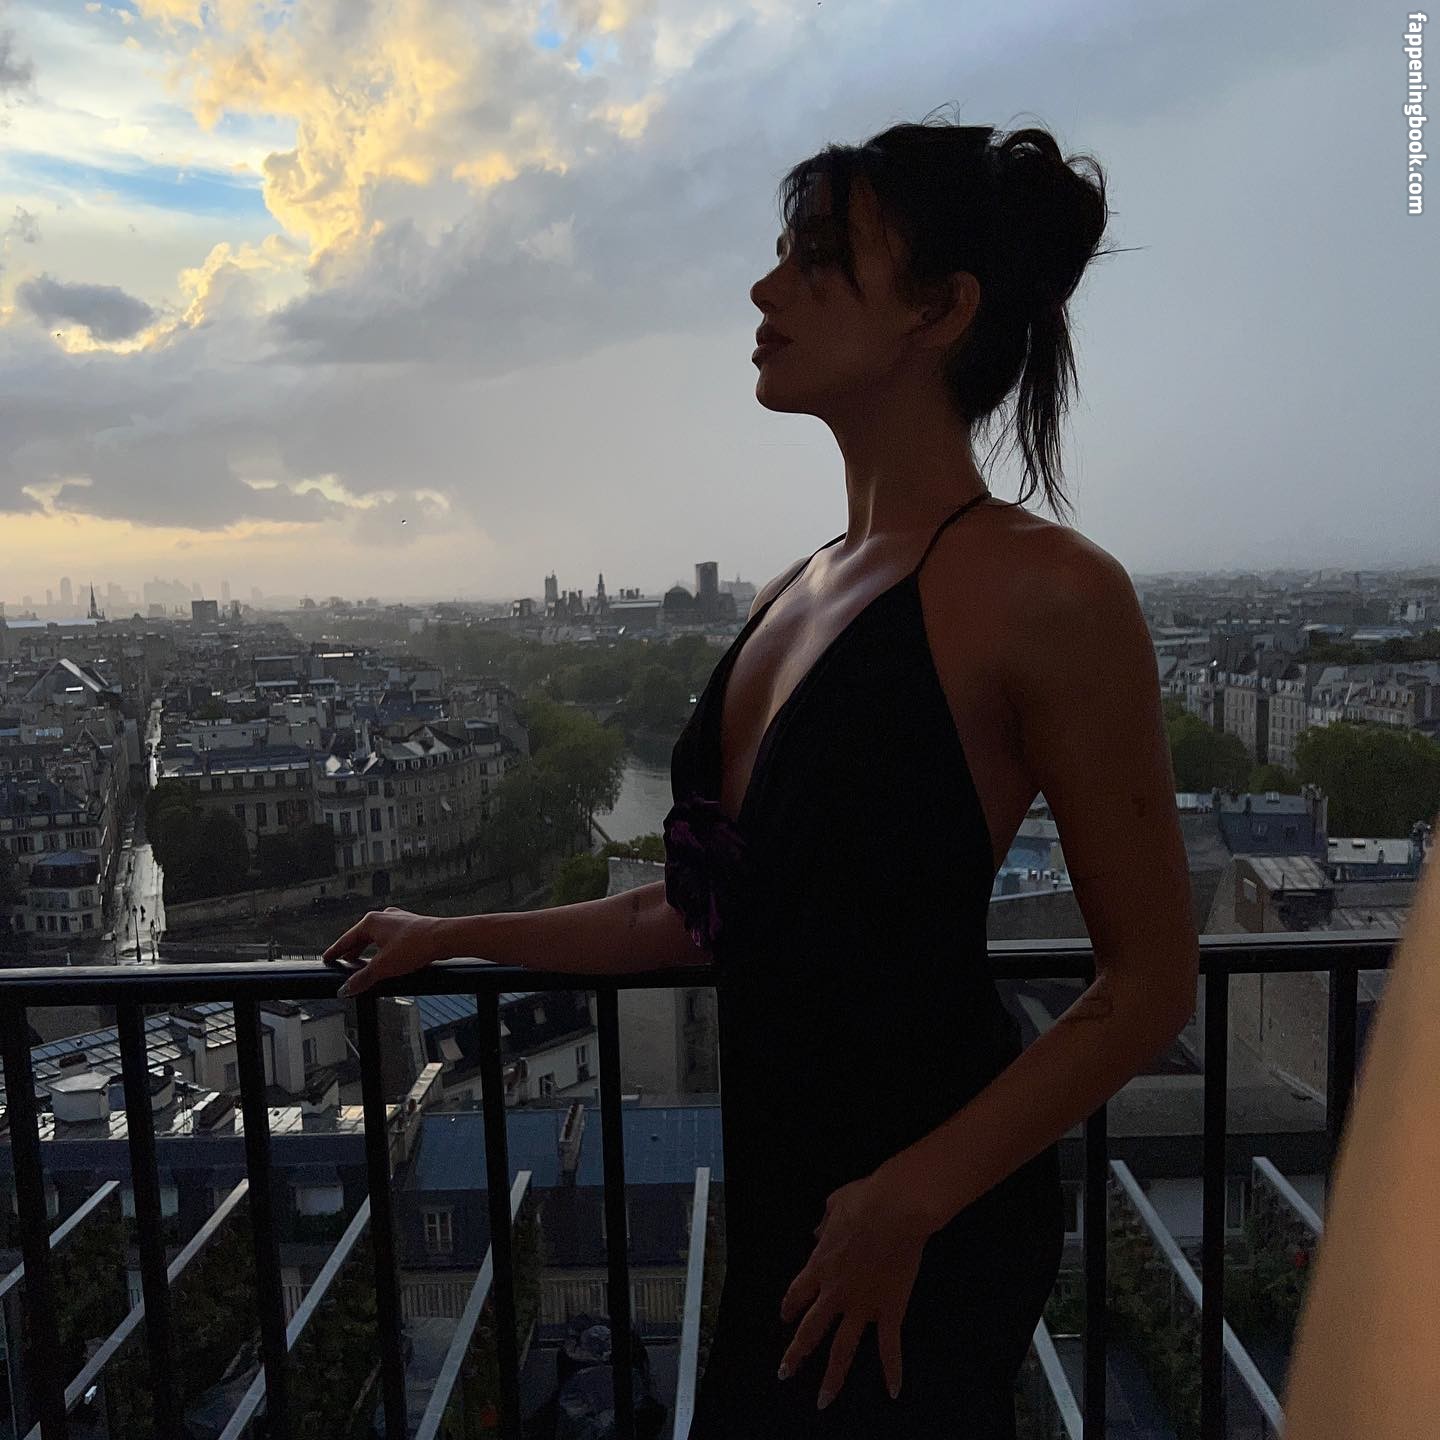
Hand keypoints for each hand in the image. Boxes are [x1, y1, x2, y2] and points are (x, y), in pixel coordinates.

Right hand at [322, 907, 454, 996]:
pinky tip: (387, 956)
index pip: (346, 939)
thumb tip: (346, 989)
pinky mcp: (411, 926)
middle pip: (361, 936)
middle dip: (353, 951)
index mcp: (371, 922)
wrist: (444, 938)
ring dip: (368, 949)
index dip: (336, 951)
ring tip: (364, 962)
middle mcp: (384, 916)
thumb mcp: (383, 967)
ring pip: (377, 936)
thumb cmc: (415, 945)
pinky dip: (383, 947)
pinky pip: (390, 937)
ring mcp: (398, 920)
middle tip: (344, 962)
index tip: (327, 958)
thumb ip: (362, 979)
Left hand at [777, 1160, 936, 1409]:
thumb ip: (824, 1221)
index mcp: (820, 1265)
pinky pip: (890, 1346)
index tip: (785, 1316)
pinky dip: (892, 1370)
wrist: (895, 1209)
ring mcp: (862, 1305)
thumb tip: (817, 1230)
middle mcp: (835, 1292)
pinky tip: (893, 1391)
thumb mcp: (835, 1204)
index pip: (797, 1293)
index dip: (789, 1306)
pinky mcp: (889, 1310)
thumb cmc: (866, 1199)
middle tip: (784, 1373)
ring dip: (832, 1377)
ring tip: (823, 1401)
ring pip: (842, 1348)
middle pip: (810, 1329)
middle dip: (796, 1353)